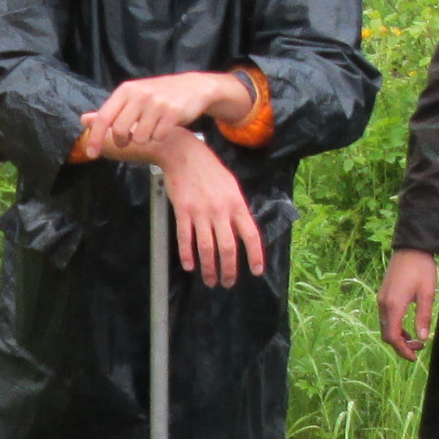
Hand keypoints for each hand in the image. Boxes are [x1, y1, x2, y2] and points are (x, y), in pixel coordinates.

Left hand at [76, 72, 247, 159]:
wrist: (193, 87)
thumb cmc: (158, 95)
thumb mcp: (132, 97)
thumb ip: (110, 110)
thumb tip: (84, 120)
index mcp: (126, 90)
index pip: (104, 117)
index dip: (96, 138)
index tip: (91, 154)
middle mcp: (139, 94)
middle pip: (120, 131)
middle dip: (123, 141)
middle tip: (129, 140)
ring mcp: (156, 102)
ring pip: (140, 137)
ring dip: (144, 139)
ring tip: (151, 129)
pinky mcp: (172, 111)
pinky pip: (157, 136)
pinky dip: (159, 137)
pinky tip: (164, 128)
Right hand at [158, 133, 264, 289]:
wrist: (185, 155)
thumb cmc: (210, 170)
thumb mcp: (232, 186)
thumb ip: (237, 209)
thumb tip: (242, 232)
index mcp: (237, 204)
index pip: (251, 235)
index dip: (255, 256)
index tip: (256, 272)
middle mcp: (221, 211)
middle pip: (228, 247)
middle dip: (229, 270)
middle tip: (227, 283)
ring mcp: (200, 212)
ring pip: (206, 248)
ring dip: (209, 268)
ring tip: (210, 280)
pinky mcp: (182, 211)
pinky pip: (185, 238)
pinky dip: (187, 255)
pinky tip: (190, 265)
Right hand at [378, 249, 438, 363]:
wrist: (411, 247)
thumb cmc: (422, 269)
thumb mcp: (427, 294)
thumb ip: (424, 317)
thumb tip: (423, 339)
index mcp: (394, 305)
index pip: (392, 337)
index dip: (402, 350)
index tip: (415, 357)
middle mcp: (383, 304)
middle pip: (386, 334)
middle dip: (401, 345)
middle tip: (419, 348)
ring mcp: (381, 299)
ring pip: (385, 326)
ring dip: (398, 336)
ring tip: (416, 338)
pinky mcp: (383, 294)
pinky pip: (385, 317)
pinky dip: (395, 326)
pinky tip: (408, 326)